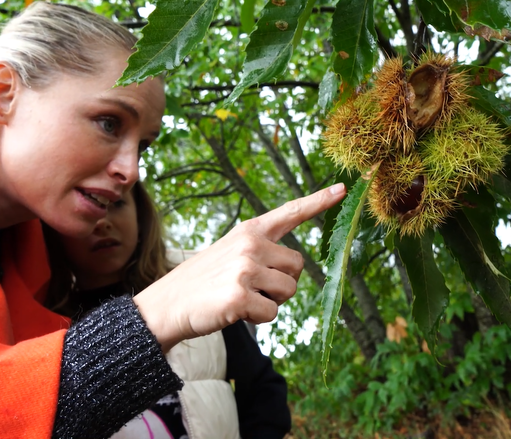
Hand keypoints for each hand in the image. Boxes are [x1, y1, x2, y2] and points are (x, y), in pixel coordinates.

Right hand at [133, 183, 346, 351]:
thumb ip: (259, 249)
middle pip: (298, 265)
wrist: (167, 305)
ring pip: (289, 291)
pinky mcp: (239, 296)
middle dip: (284, 282)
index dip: (318, 202)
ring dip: (271, 302)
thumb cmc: (203, 281)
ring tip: (241, 298)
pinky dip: (258, 319)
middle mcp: (250, 245)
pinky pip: (272, 314)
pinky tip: (235, 311)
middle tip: (254, 288)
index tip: (343, 190)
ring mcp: (245, 269)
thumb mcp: (229, 252)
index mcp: (249, 231)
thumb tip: (292, 263)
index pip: (290, 213)